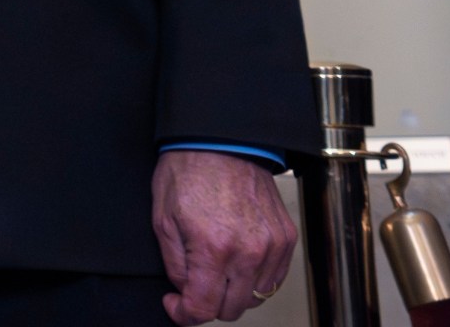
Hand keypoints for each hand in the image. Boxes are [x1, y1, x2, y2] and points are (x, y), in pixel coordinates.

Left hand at [155, 150, 295, 322]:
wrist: (221, 141)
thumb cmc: (188, 171)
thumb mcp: (162, 219)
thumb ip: (174, 265)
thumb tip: (184, 292)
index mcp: (213, 247)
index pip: (203, 308)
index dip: (184, 314)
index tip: (176, 306)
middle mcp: (249, 251)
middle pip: (232, 309)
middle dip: (208, 303)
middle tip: (193, 286)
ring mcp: (273, 246)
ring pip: (255, 297)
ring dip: (233, 292)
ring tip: (215, 270)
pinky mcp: (287, 238)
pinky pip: (274, 278)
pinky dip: (255, 278)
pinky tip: (237, 263)